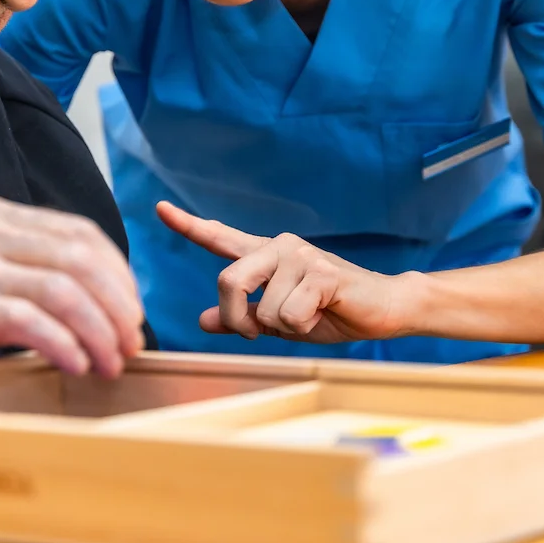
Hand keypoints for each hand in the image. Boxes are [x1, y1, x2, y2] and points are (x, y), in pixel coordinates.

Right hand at [0, 195, 144, 376]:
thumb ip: (20, 270)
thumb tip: (92, 304)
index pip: (79, 232)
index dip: (118, 273)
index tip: (133, 311)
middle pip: (80, 257)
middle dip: (119, 303)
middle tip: (132, 341)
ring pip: (62, 288)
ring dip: (100, 330)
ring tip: (113, 362)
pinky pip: (27, 320)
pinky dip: (63, 344)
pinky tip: (76, 365)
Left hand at [155, 201, 412, 343]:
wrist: (384, 310)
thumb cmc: (332, 312)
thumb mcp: (279, 320)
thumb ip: (244, 317)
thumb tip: (203, 320)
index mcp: (266, 255)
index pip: (221, 237)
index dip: (188, 225)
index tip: (160, 208)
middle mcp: (279, 247)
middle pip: (228, 281)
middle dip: (237, 319)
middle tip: (255, 333)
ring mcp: (300, 256)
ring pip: (263, 309)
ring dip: (281, 328)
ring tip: (308, 317)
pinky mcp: (321, 273)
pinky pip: (289, 315)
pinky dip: (302, 328)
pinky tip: (323, 314)